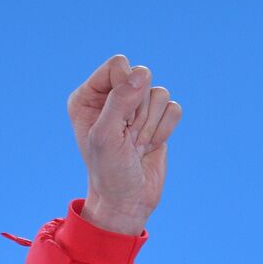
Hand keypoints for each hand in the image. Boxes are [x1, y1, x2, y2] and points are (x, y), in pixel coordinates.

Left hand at [67, 55, 182, 234]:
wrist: (126, 198)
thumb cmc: (108, 170)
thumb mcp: (106, 136)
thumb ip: (119, 102)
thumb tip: (141, 73)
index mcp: (87, 96)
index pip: (119, 65)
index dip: (125, 89)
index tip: (117, 120)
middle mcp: (110, 96)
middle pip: (143, 77)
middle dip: (139, 111)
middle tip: (126, 137)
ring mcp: (134, 107)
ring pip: (160, 93)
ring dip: (150, 124)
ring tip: (135, 144)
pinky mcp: (156, 117)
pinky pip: (174, 108)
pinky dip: (164, 130)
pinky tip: (148, 146)